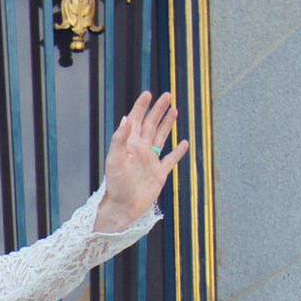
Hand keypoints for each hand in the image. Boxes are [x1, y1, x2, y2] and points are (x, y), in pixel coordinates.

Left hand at [95, 91, 189, 231]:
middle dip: (158, 110)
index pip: (135, 120)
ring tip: (174, 110)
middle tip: (167, 95)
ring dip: (167, 124)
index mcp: (130, 144)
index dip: (141, 107)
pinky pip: (170, 159)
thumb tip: (126, 118)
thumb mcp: (115, 159)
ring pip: (161, 137)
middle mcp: (141, 150)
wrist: (123, 206)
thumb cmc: (116, 184)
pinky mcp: (159, 173)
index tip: (148, 93)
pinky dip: (178, 151)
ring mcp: (151, 160)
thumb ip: (120, 139)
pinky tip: (184, 143)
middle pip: (151, 124)